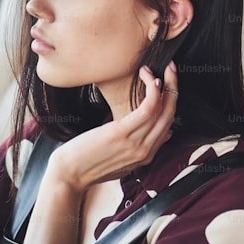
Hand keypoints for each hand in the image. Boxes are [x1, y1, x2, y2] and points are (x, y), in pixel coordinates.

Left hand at [47, 61, 177, 194]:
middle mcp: (145, 151)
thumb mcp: (121, 162)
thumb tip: (161, 136)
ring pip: (163, 110)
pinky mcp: (121, 134)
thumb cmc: (87, 164)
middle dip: (175, 88)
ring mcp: (136, 144)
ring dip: (166, 84)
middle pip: (170, 116)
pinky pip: (148, 109)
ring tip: (162, 68)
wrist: (68, 175)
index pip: (168, 126)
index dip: (171, 102)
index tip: (168, 85)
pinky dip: (153, 91)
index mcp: (145, 156)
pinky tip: (150, 78)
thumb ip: (140, 149)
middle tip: (172, 69)